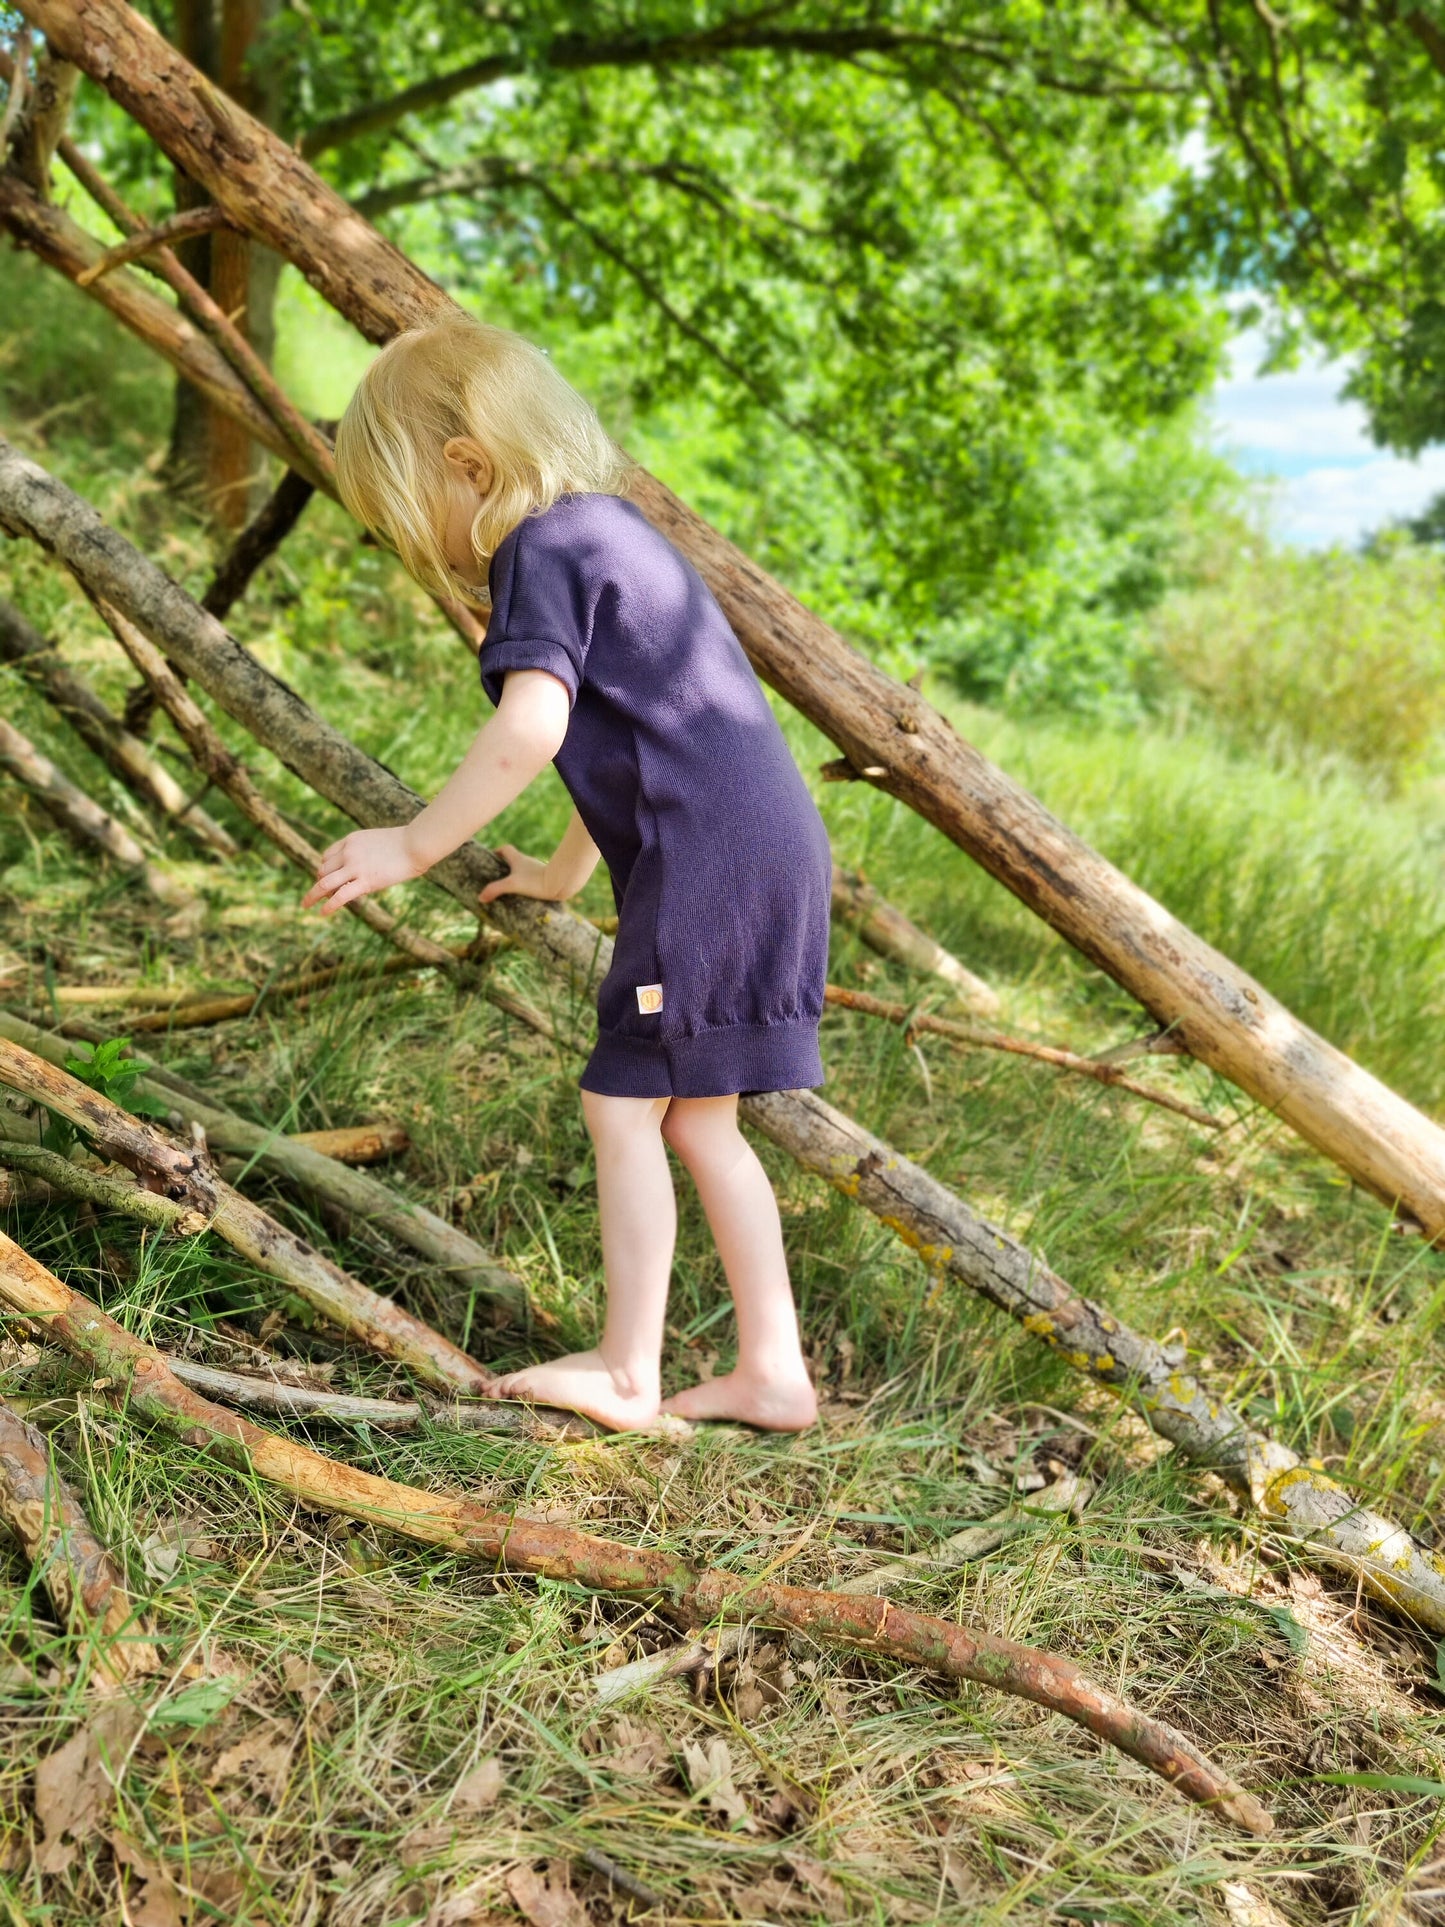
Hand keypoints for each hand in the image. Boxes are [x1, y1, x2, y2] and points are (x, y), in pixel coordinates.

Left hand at [301, 826, 425, 915]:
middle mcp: (348, 853)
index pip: (327, 856)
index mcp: (350, 840)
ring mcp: (355, 867)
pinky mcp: (366, 882)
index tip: (327, 879)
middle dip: (320, 883)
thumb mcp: (378, 842)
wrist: (416, 844)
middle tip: (318, 895)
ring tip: (305, 905)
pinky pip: (341, 896)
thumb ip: (366, 852)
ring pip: (325, 883)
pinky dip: (328, 906)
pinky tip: (322, 913)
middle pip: (323, 870)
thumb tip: (365, 866)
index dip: (324, 869)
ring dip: (312, 895)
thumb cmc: (404, 843)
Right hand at [478, 842, 563, 903]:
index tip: (491, 858)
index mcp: (518, 859)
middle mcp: (527, 862)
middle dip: (505, 867)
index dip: (497, 852)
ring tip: (508, 890)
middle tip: (496, 877)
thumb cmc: (536, 881)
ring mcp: (536, 870)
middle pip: (514, 860)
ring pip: (523, 871)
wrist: (560, 884)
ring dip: (516, 877)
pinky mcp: (544, 879)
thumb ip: (495, 889)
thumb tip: (480, 897)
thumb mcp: (512, 884)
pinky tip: (523, 896)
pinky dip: (526, 885)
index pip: (506, 849)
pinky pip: (532, 880)